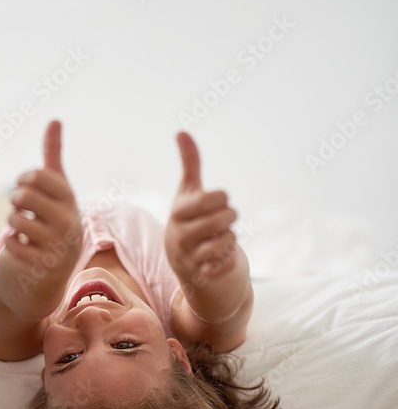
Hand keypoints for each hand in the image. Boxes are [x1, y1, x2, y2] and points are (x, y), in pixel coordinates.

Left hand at [0, 120, 83, 321]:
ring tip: (22, 231)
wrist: (44, 276)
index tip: (24, 187)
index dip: (24, 180)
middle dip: (15, 201)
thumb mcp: (52, 192)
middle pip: (24, 196)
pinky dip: (10, 244)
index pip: (39, 177)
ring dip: (12, 224)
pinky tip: (21, 248)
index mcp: (70, 202)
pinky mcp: (42, 266)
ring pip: (16, 220)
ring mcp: (57, 246)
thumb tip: (55, 119)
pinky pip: (12, 243)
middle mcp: (69, 223)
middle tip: (20, 210)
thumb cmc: (48, 225)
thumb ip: (53, 157)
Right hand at [164, 132, 239, 288]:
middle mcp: (180, 236)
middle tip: (218, 225)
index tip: (213, 205)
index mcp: (179, 213)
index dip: (222, 199)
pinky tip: (217, 260)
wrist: (187, 268)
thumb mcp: (189, 195)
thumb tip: (181, 131)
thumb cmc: (192, 224)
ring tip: (216, 242)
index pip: (217, 197)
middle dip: (228, 219)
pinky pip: (226, 263)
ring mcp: (190, 258)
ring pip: (228, 239)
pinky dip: (227, 260)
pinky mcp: (202, 277)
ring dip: (229, 240)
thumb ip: (189, 164)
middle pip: (226, 216)